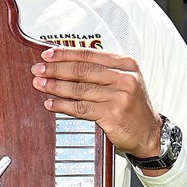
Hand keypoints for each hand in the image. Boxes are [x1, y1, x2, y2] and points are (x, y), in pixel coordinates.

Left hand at [31, 47, 164, 165]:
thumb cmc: (132, 106)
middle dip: (56, 69)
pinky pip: (81, 108)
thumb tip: (68, 63)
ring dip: (55, 86)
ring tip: (40, 85)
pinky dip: (63, 106)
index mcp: (126, 64)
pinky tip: (51, 104)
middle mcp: (124, 78)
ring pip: (79, 89)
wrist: (149, 133)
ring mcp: (119, 96)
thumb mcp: (124, 81)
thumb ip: (102, 70)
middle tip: (37, 70)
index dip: (65, 53)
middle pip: (82, 70)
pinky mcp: (112, 114)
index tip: (47, 54)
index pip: (89, 54)